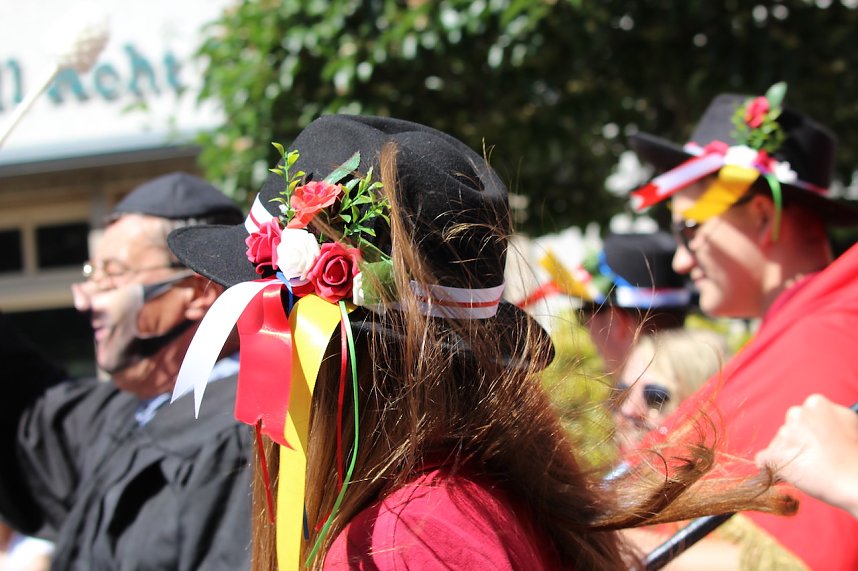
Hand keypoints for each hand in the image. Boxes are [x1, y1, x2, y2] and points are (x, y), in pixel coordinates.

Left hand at [755, 394, 857, 517]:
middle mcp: (796, 414)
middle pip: (789, 427)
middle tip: (815, 457)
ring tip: (811, 468)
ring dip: (788, 454)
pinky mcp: (772, 454)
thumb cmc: (855, 456)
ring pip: (779, 443)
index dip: (812, 432)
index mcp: (815, 403)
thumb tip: (820, 418)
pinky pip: (763, 459)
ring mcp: (783, 434)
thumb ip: (831, 416)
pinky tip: (789, 473)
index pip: (804, 415)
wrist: (854, 481)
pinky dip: (772, 467)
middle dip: (798, 441)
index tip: (821, 443)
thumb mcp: (850, 424)